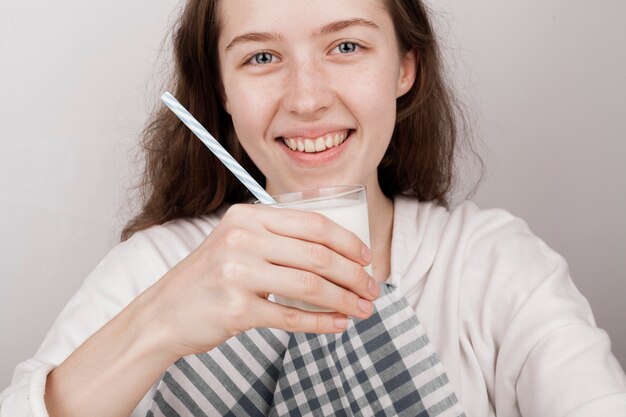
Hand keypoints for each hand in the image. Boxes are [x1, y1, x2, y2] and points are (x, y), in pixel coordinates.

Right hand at [139, 203, 378, 357]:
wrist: (164, 313)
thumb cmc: (210, 277)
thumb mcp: (237, 242)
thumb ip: (278, 239)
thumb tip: (337, 254)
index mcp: (248, 217)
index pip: (313, 224)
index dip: (348, 242)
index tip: (367, 258)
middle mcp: (242, 240)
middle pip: (318, 256)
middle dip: (354, 275)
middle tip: (372, 289)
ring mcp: (238, 274)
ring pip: (311, 287)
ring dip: (345, 300)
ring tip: (362, 309)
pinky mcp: (236, 310)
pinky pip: (292, 317)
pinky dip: (322, 323)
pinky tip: (338, 324)